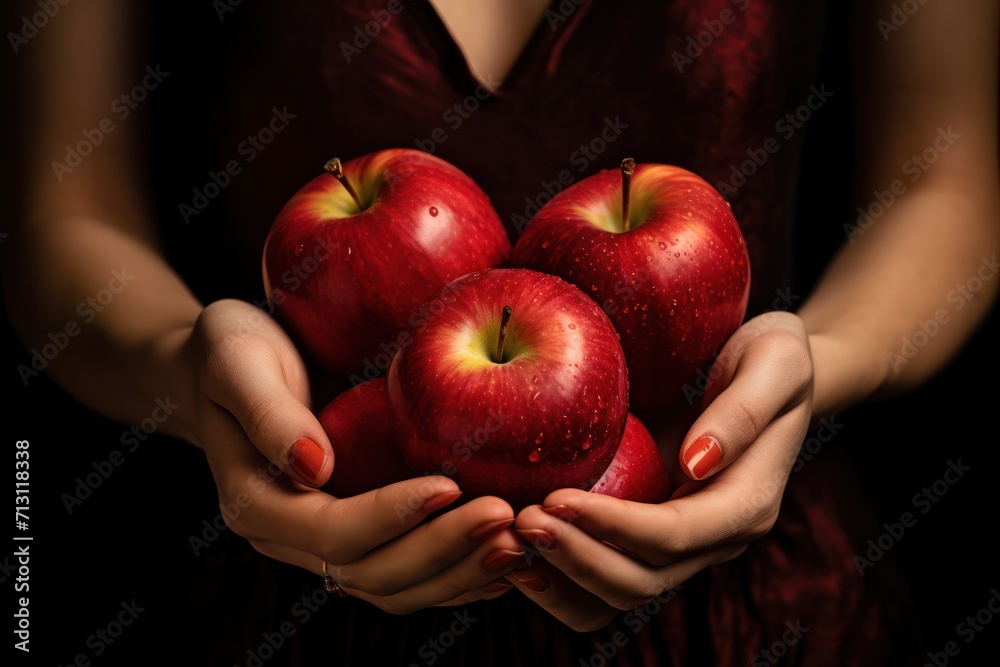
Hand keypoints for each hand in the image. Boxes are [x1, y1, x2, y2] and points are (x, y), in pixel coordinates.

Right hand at [186, 299, 523, 612]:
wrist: (232, 366)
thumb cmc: (232, 350)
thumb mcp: (237, 360)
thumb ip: (268, 413)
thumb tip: (315, 467)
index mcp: (258, 504)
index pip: (333, 532)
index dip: (393, 516)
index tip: (449, 485)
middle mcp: (292, 537)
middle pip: (372, 572)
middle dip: (442, 550)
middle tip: (504, 518)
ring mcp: (327, 542)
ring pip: (397, 585)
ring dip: (459, 572)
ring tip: (518, 543)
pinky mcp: (361, 532)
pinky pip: (411, 572)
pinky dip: (458, 572)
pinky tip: (506, 556)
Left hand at [508, 311, 813, 630]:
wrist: (771, 372)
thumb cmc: (773, 356)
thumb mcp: (775, 362)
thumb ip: (744, 412)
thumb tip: (695, 462)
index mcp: (746, 504)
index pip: (674, 535)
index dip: (613, 526)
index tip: (555, 497)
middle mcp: (713, 537)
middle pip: (640, 580)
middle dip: (576, 556)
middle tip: (519, 519)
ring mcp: (680, 542)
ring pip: (617, 593)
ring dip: (561, 577)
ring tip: (508, 539)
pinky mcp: (648, 532)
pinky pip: (603, 575)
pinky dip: (560, 574)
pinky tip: (517, 546)